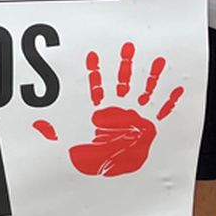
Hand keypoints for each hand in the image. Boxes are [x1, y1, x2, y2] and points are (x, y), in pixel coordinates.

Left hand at [33, 42, 183, 176]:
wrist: (110, 170)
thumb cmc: (89, 156)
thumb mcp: (66, 144)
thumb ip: (52, 132)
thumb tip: (37, 125)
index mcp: (98, 109)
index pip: (95, 85)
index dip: (94, 70)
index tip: (93, 54)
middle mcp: (117, 108)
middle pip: (121, 80)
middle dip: (125, 64)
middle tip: (128, 45)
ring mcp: (135, 114)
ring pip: (143, 90)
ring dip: (150, 75)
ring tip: (159, 59)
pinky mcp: (150, 125)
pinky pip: (162, 110)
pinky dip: (170, 99)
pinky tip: (179, 86)